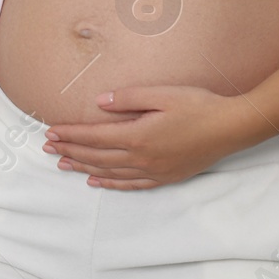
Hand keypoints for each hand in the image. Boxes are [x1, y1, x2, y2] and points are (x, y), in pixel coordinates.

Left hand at [40, 85, 268, 188]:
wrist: (230, 128)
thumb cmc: (198, 105)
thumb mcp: (162, 94)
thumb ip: (128, 99)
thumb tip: (99, 103)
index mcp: (137, 136)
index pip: (94, 136)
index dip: (70, 134)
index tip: (50, 131)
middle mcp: (141, 158)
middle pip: (96, 156)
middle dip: (70, 150)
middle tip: (47, 147)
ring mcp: (153, 171)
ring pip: (109, 172)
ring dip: (83, 167)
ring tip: (63, 164)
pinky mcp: (164, 177)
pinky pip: (130, 184)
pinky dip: (109, 183)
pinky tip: (96, 181)